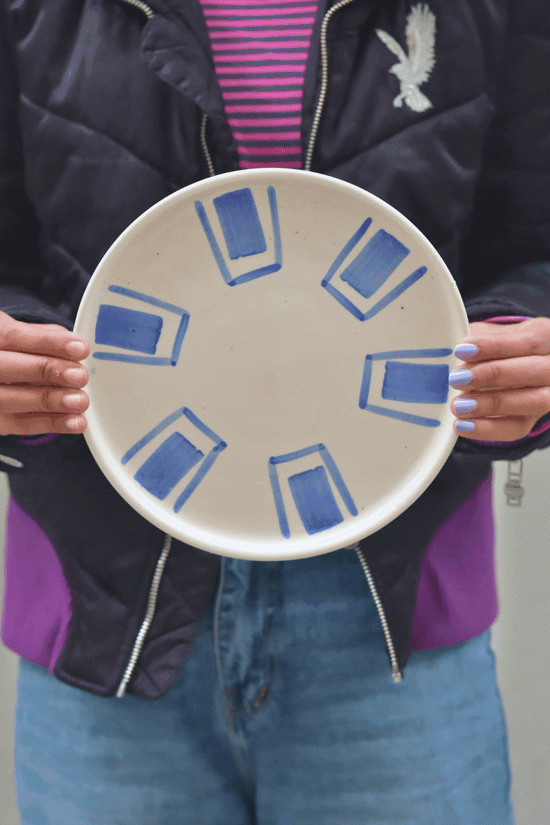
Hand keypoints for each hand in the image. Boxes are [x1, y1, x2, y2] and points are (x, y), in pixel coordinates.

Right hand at [0, 311, 89, 435]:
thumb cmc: (13, 353)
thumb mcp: (21, 335)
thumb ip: (45, 337)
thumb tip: (75, 346)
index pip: (15, 337)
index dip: (49, 343)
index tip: (80, 348)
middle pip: (9, 368)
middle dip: (48, 371)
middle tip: (80, 376)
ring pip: (11, 399)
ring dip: (50, 401)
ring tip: (80, 401)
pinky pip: (20, 424)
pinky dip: (50, 424)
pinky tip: (74, 422)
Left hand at [450, 318, 549, 440]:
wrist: (512, 364)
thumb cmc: (501, 346)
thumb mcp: (494, 333)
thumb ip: (480, 338)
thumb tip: (459, 350)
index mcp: (547, 337)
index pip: (528, 342)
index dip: (494, 346)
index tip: (461, 350)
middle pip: (536, 372)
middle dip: (494, 375)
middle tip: (457, 379)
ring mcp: (549, 394)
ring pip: (534, 402)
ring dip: (492, 404)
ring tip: (458, 405)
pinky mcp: (533, 419)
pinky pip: (517, 428)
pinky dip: (488, 429)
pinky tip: (463, 425)